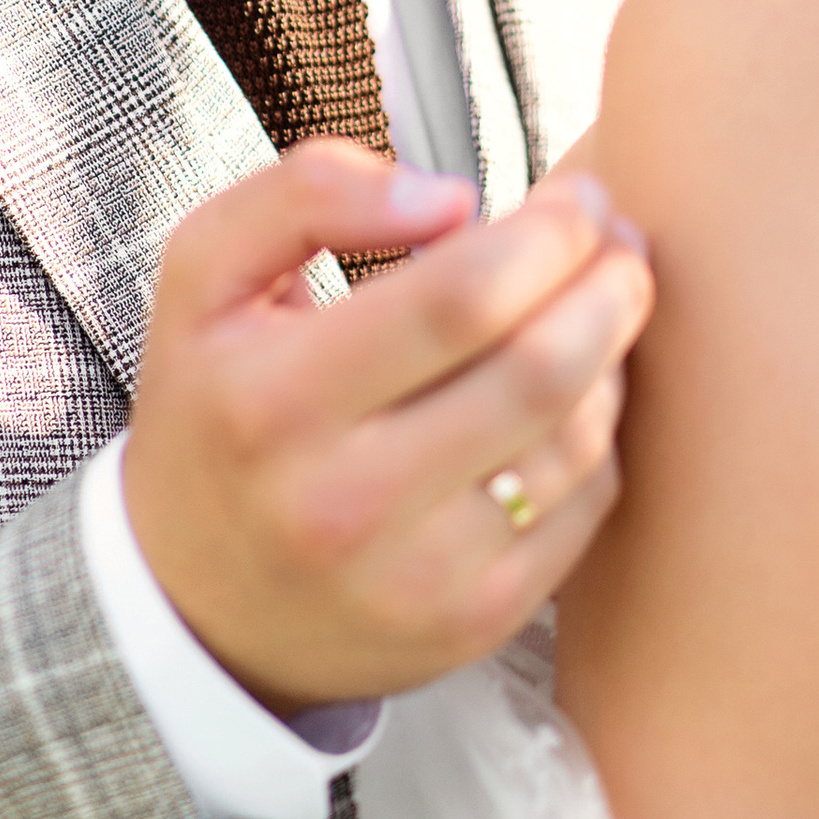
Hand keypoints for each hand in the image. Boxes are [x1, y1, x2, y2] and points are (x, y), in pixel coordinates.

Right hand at [122, 141, 652, 714]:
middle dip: (608, 284)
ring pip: (575, 438)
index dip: (545, 234)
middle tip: (620, 239)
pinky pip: (583, 508)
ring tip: (604, 302)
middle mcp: (342, 501)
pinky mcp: (471, 624)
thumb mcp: (206, 280)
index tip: (577, 196)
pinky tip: (580, 390)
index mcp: (272, 400)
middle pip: (536, 369)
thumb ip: (305, 193)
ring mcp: (414, 578)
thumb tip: (449, 199)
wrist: (198, 605)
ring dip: (611, 352)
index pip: (458, 298)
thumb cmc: (217, 413)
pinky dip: (599, 433)